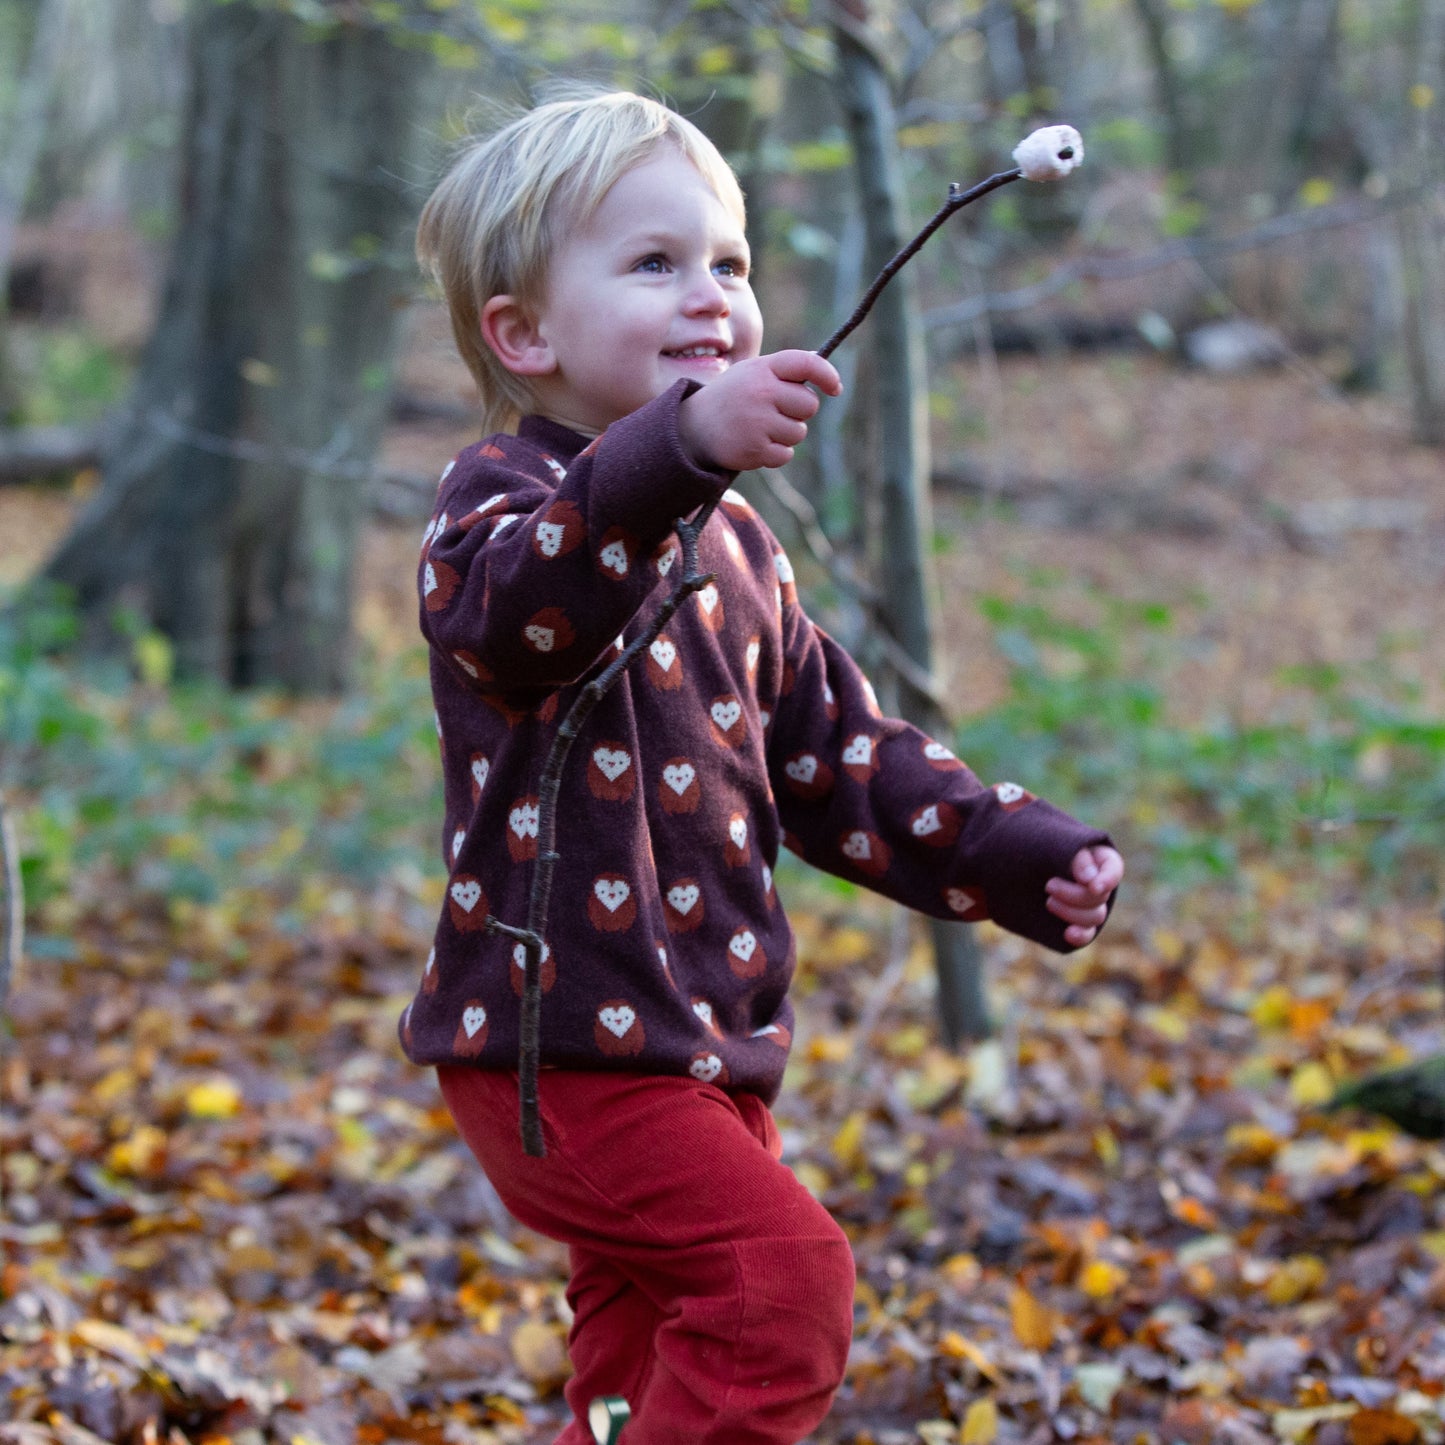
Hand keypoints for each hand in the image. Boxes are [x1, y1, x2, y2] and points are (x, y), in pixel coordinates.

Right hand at [678, 350, 841, 472]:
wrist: (693, 429)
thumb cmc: (731, 398)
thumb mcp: (751, 374)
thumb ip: (783, 370)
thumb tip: (820, 364)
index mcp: (762, 368)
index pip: (807, 364)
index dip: (827, 375)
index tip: (835, 389)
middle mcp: (761, 392)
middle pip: (809, 405)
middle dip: (798, 412)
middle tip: (775, 412)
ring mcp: (758, 421)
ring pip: (799, 432)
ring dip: (786, 434)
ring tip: (760, 428)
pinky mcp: (755, 449)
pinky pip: (786, 454)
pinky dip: (775, 454)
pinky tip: (755, 444)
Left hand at [1045, 845, 1123, 947]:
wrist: (1017, 867)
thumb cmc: (1039, 847)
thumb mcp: (1055, 844)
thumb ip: (1076, 857)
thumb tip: (1090, 880)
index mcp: (1099, 859)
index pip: (1113, 869)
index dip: (1107, 880)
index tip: (1093, 887)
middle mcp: (1098, 883)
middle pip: (1100, 897)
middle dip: (1075, 894)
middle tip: (1049, 885)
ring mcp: (1088, 905)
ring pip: (1095, 917)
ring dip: (1071, 912)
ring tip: (1048, 902)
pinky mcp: (1076, 923)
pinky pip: (1087, 935)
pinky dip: (1080, 936)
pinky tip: (1068, 934)